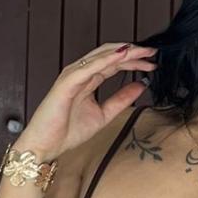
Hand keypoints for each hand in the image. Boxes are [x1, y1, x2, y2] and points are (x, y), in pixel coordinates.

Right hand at [18, 43, 156, 161]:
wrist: (45, 146)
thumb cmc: (66, 131)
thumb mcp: (104, 114)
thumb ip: (121, 100)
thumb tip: (141, 86)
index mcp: (88, 80)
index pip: (114, 64)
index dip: (133, 61)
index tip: (152, 63)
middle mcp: (80, 73)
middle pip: (109, 55)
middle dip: (132, 52)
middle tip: (152, 52)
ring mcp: (72, 76)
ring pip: (101, 56)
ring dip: (123, 52)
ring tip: (141, 51)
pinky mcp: (66, 82)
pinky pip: (89, 67)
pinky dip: (106, 59)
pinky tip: (122, 56)